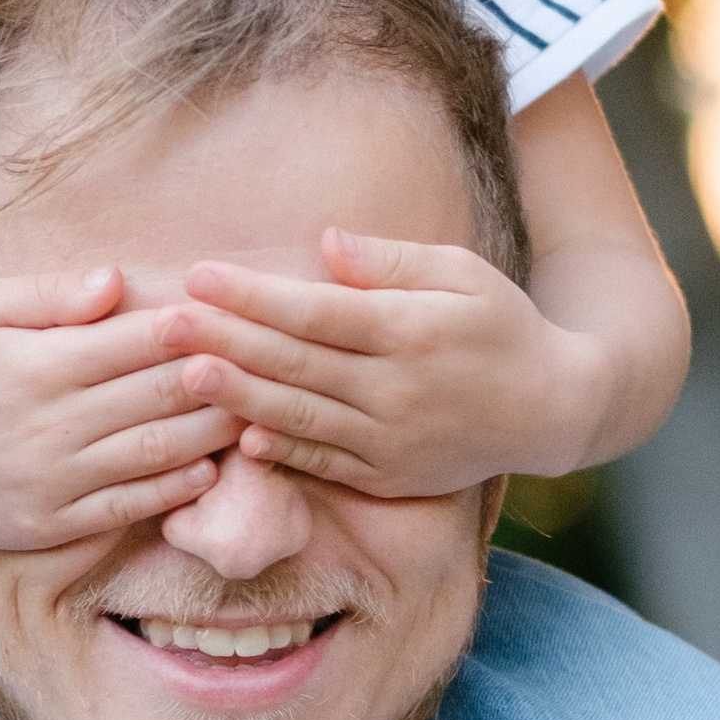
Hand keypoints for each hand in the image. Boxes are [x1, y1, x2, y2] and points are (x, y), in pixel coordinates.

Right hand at [0, 266, 240, 546]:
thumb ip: (48, 293)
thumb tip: (117, 281)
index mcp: (37, 363)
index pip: (138, 340)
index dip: (193, 325)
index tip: (232, 312)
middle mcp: (52, 423)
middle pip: (160, 395)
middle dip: (220, 375)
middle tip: (265, 360)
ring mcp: (54, 479)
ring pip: (157, 452)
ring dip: (213, 431)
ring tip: (253, 411)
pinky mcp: (51, 524)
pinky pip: (128, 505)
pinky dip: (174, 488)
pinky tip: (207, 468)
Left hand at [170, 230, 615, 495]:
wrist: (553, 409)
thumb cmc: (502, 325)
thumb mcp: (463, 274)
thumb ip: (392, 261)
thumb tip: (323, 242)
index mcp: (412, 331)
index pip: (317, 312)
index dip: (254, 295)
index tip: (201, 276)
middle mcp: (398, 391)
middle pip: (296, 364)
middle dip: (226, 340)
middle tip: (165, 321)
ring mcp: (392, 441)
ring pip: (301, 417)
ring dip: (239, 396)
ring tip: (184, 375)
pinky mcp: (391, 477)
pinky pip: (324, 464)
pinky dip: (281, 450)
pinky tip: (238, 435)